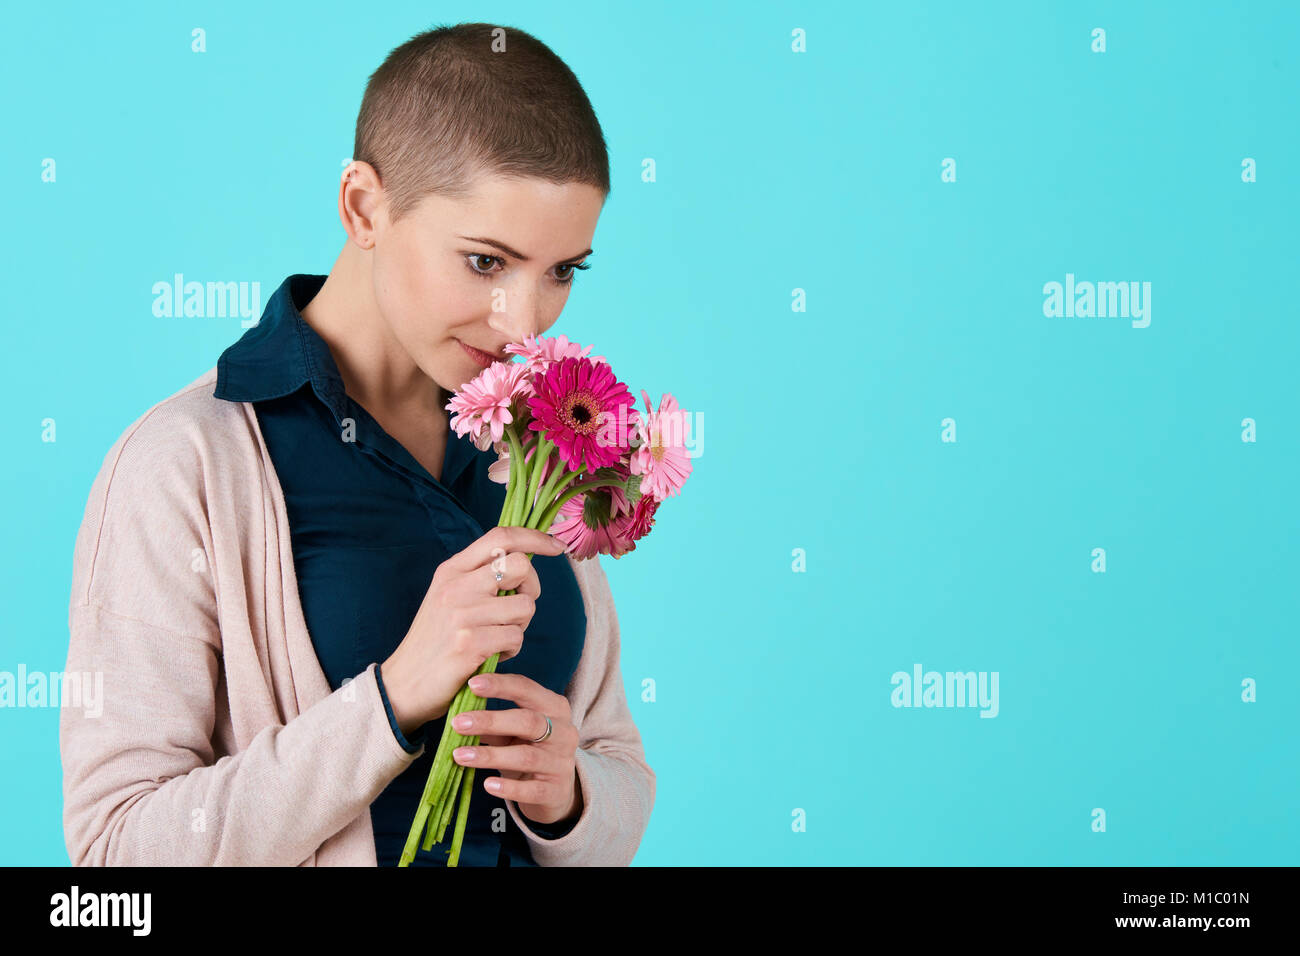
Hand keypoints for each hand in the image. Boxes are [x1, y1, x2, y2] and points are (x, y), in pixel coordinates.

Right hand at [382, 526, 566, 732]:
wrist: (403, 685)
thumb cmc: (435, 642)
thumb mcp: (447, 597)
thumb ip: (478, 577)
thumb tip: (523, 562)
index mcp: (451, 570)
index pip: (501, 537)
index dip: (535, 538)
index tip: (556, 548)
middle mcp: (456, 586)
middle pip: (520, 566)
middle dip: (532, 587)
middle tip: (517, 610)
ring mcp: (463, 614)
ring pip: (525, 606)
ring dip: (520, 626)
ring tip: (496, 638)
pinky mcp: (470, 643)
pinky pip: (516, 637)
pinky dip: (511, 649)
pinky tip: (491, 655)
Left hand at [450, 672, 582, 827]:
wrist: (554, 790)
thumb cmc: (530, 749)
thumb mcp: (514, 732)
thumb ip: (493, 723)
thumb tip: (459, 715)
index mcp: (555, 708)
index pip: (527, 690)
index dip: (500, 686)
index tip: (471, 684)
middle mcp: (564, 732)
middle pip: (528, 722)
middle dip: (491, 721)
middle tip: (458, 723)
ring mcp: (562, 762)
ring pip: (526, 756)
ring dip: (490, 755)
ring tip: (460, 755)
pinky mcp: (556, 791)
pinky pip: (532, 790)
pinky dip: (509, 787)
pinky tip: (488, 784)